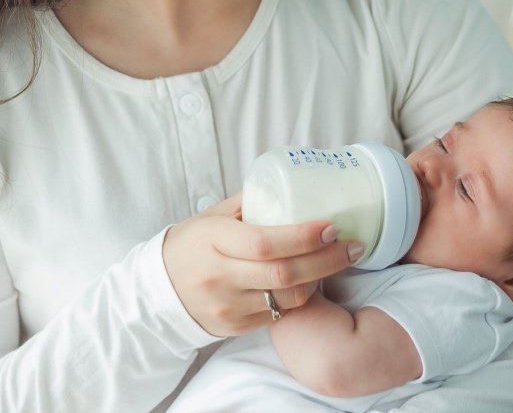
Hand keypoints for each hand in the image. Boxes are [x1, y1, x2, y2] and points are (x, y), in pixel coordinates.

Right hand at [161, 194, 361, 337]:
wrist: (158, 289)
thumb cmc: (190, 244)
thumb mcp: (212, 216)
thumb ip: (249, 202)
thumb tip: (294, 186)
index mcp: (213, 240)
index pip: (265, 243)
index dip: (303, 237)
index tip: (331, 226)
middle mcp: (220, 276)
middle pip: (284, 274)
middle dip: (326, 261)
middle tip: (353, 246)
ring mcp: (228, 306)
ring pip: (286, 299)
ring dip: (319, 281)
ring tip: (336, 262)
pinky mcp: (235, 326)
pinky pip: (278, 315)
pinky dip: (299, 298)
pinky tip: (311, 281)